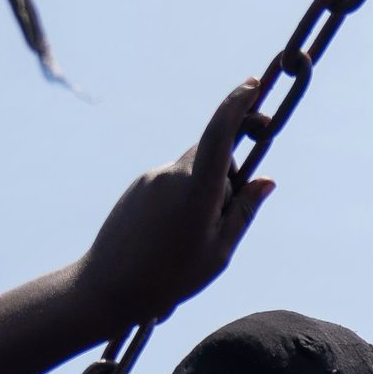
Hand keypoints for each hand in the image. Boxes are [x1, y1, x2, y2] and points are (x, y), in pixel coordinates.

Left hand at [73, 79, 277, 330]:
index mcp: (196, 191)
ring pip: (194, 169)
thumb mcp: (218, 252)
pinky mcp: (139, 187)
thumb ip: (244, 212)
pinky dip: (186, 198)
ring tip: (194, 238)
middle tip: (230, 216)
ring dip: (207, 190)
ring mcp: (152, 178)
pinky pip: (173, 181)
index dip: (238, 105)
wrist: (107, 287)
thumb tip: (265, 180)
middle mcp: (172, 175)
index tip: (253, 86)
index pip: (220, 133)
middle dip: (229, 171)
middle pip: (213, 153)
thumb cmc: (169, 278)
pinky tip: (174, 236)